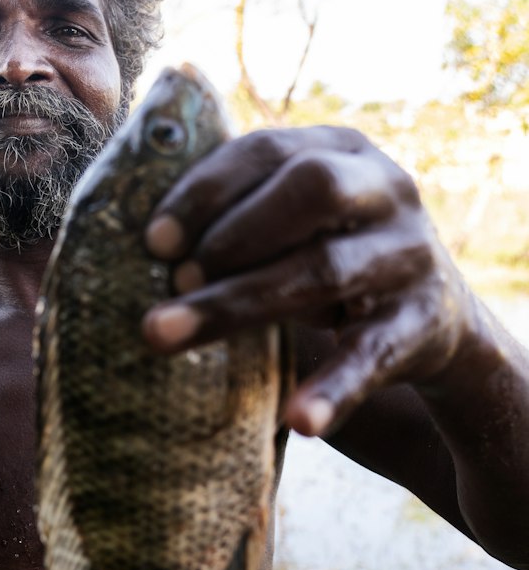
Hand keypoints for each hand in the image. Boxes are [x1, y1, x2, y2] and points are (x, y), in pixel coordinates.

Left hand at [141, 126, 474, 436]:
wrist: (435, 318)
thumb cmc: (325, 258)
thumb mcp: (290, 223)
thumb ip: (233, 215)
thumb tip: (133, 248)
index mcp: (340, 152)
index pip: (267, 149)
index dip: (205, 189)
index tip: (154, 240)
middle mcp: (385, 190)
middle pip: (309, 192)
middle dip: (229, 236)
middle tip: (173, 280)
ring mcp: (410, 254)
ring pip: (325, 270)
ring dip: (239, 302)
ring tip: (167, 334)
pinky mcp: (425, 322)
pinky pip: (374, 355)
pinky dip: (334, 389)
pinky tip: (297, 420)